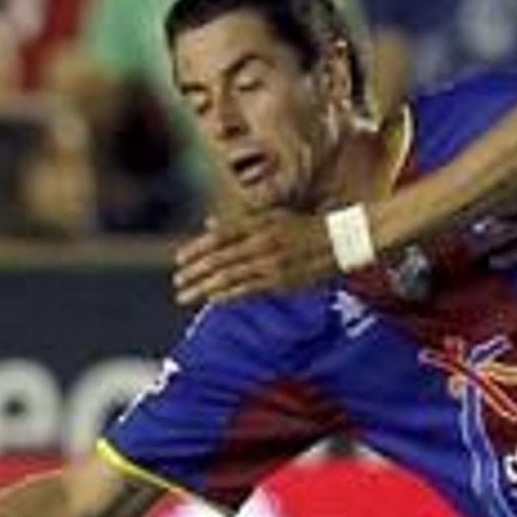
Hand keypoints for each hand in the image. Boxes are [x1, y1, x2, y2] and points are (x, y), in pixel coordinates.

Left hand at [174, 209, 334, 304]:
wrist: (339, 241)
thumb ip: (238, 221)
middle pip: (220, 258)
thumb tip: (208, 223)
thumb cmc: (302, 226)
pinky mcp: (281, 281)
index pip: (219, 236)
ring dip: (204, 287)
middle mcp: (261, 242)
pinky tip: (212, 301)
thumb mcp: (270, 216)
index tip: (177, 260)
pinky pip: (249, 290)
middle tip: (177, 282)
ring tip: (186, 296)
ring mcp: (271, 263)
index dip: (196, 248)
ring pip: (230, 276)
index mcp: (257, 223)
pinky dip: (228, 295)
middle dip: (195, 272)